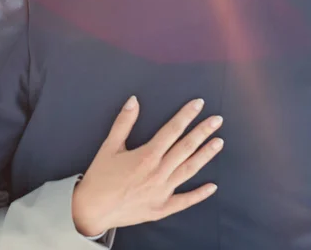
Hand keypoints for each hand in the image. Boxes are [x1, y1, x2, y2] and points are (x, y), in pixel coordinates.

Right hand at [72, 97, 222, 236]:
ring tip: (219, 142)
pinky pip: (184, 201)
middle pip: (185, 148)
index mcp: (147, 155)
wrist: (91, 211)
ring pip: (189, 170)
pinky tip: (212, 186)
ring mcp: (162, 191)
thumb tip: (134, 100)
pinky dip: (199, 194)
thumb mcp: (109, 146)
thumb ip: (124, 122)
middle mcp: (158, 172)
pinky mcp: (161, 208)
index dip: (186, 115)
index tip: (199, 104)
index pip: (172, 130)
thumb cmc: (100, 176)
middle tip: (218, 120)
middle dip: (202, 132)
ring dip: (205, 155)